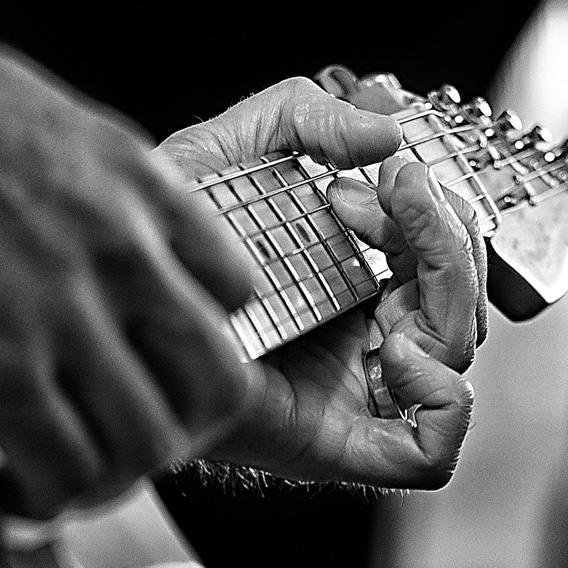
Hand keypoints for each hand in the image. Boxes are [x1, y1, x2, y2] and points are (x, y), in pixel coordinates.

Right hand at [0, 34, 261, 517]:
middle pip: (216, 382)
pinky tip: (9, 484)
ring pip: (150, 442)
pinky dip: (46, 496)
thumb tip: (89, 215)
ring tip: (69, 473)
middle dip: (182, 422)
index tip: (158, 355)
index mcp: (136, 186)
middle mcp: (121, 255)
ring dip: (115, 472)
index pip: (232, 291)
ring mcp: (65, 316)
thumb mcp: (43, 113)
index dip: (199, 336)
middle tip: (133, 432)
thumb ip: (91, 177)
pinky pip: (63, 469)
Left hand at [156, 77, 484, 488]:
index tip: (388, 176)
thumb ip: (303, 115)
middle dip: (442, 242)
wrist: (105, 310)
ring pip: (457, 360)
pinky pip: (428, 452)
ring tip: (376, 275)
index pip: (444, 250)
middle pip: (462, 300)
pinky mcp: (335, 442)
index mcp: (351, 272)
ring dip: (444, 299)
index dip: (438, 210)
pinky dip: (440, 400)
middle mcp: (361, 331)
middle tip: (370, 206)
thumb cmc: (160, 242)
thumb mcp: (229, 151)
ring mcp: (353, 390)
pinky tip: (396, 353)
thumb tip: (388, 131)